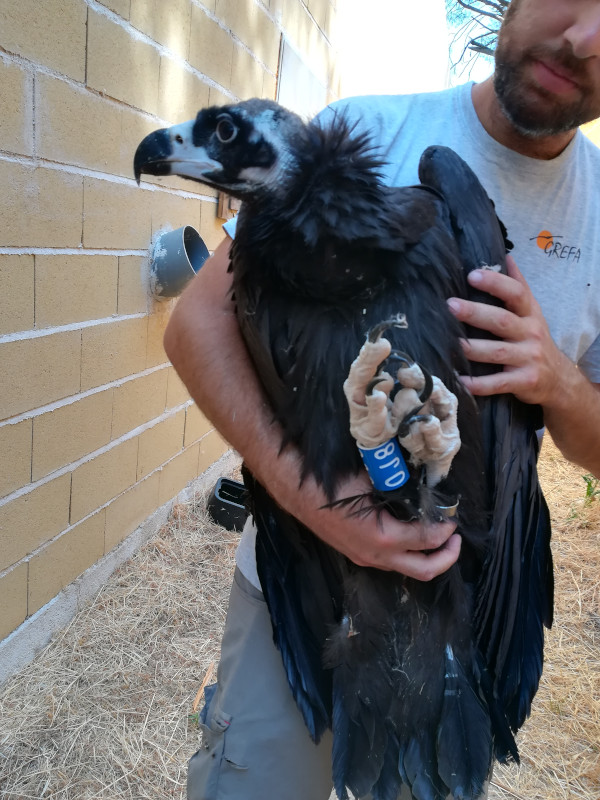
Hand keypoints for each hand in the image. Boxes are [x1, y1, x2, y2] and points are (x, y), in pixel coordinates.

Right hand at [288, 470, 460, 580]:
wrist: (297, 492)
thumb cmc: (333, 485)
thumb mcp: (372, 482)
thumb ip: (399, 488)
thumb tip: (423, 485)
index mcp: (383, 539)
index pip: (427, 540)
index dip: (446, 528)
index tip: (453, 515)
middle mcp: (376, 556)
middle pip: (424, 570)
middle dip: (447, 557)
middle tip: (456, 538)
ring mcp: (366, 558)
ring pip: (407, 569)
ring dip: (428, 557)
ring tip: (438, 536)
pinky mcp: (358, 555)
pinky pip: (392, 562)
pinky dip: (409, 553)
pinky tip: (410, 534)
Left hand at [446, 255, 567, 404]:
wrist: (558, 380)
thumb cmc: (534, 341)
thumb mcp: (532, 313)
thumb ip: (519, 287)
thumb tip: (506, 257)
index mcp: (530, 314)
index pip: (516, 293)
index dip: (496, 283)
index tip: (473, 275)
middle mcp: (530, 334)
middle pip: (502, 321)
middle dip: (476, 313)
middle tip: (451, 305)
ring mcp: (528, 359)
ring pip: (497, 352)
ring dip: (472, 348)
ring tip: (450, 343)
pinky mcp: (524, 382)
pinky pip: (498, 383)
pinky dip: (479, 384)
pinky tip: (460, 381)